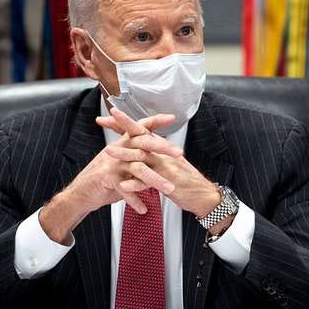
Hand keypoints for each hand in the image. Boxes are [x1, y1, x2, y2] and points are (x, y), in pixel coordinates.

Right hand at [39, 112, 181, 243]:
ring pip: (138, 168)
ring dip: (155, 180)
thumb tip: (155, 164)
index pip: (140, 128)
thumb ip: (136, 164)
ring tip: (168, 189)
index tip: (172, 117)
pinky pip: (125, 188)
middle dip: (162, 148)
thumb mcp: (121, 168)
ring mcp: (112, 163)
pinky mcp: (106, 177)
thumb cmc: (103, 181)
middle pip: (143, 143)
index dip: (155, 121)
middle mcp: (118, 150)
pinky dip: (135, 200)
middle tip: (179, 153)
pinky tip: (143, 208)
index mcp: (123, 144)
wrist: (81, 193)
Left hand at [98, 108, 222, 220]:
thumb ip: (153, 154)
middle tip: (106, 119)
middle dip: (124, 125)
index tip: (110, 114)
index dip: (126, 122)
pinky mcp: (167, 181)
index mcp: (160, 147)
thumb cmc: (184, 179)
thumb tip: (139, 146)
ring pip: (142, 156)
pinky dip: (135, 184)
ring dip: (124, 154)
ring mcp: (165, 166)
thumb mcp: (168, 162)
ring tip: (108, 152)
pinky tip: (123, 185)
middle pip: (141, 135)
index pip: (142, 129)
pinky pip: (148, 182)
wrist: (203, 194)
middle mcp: (162, 152)